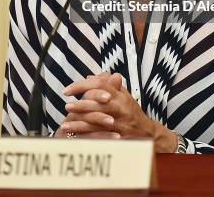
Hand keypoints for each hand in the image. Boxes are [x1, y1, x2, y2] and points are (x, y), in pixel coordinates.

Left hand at [59, 72, 177, 151]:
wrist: (148, 133)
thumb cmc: (132, 112)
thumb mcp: (123, 94)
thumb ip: (108, 84)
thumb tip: (90, 76)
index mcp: (119, 94)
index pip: (99, 84)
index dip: (82, 85)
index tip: (68, 90)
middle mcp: (119, 107)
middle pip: (96, 102)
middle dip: (80, 105)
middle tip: (67, 106)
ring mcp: (118, 123)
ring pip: (95, 121)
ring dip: (78, 123)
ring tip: (65, 124)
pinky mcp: (117, 137)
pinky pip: (97, 136)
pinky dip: (84, 136)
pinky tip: (73, 136)